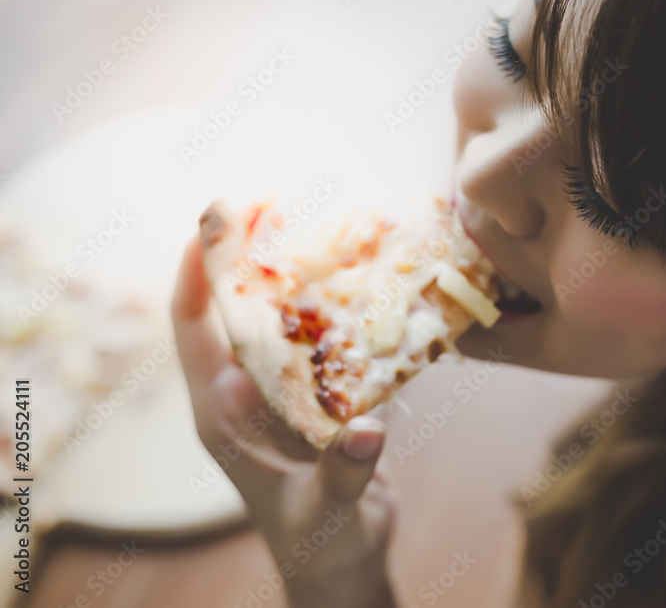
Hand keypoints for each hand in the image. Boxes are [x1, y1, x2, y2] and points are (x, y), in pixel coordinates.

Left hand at [170, 236, 397, 606]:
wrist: (344, 565)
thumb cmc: (323, 546)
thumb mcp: (326, 514)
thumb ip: (341, 474)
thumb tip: (365, 429)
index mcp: (223, 416)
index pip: (192, 331)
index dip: (196, 274)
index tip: (212, 222)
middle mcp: (247, 394)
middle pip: (239, 310)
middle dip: (255, 257)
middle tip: (283, 200)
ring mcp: (285, 393)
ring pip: (285, 320)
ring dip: (303, 276)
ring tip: (331, 226)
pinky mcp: (321, 398)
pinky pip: (327, 342)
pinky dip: (345, 312)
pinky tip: (373, 283)